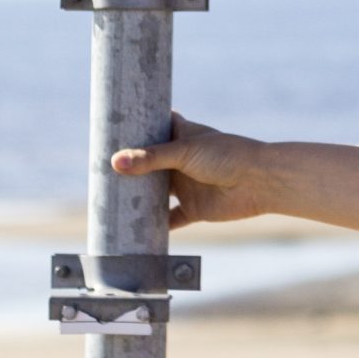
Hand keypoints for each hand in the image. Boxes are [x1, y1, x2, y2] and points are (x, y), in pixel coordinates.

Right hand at [106, 116, 265, 227]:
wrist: (260, 182)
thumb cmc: (227, 155)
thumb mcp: (184, 151)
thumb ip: (150, 158)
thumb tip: (115, 163)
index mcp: (182, 136)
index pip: (156, 126)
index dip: (137, 127)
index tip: (110, 127)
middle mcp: (181, 160)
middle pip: (150, 163)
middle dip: (129, 167)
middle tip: (98, 168)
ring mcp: (187, 185)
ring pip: (156, 192)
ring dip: (138, 197)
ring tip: (108, 199)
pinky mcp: (193, 209)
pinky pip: (169, 220)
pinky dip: (155, 226)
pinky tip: (133, 231)